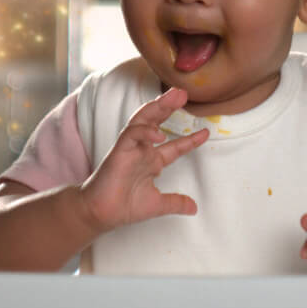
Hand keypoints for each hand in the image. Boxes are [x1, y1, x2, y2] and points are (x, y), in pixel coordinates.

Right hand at [77, 87, 207, 232]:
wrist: (100, 214)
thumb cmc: (123, 206)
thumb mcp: (157, 204)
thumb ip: (175, 203)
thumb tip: (194, 208)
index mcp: (152, 161)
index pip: (174, 146)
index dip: (190, 140)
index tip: (206, 133)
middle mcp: (142, 150)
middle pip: (157, 121)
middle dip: (169, 106)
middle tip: (183, 93)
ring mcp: (130, 149)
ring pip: (143, 120)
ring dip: (158, 107)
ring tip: (173, 97)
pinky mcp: (119, 151)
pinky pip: (131, 134)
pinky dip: (144, 132)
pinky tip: (157, 134)